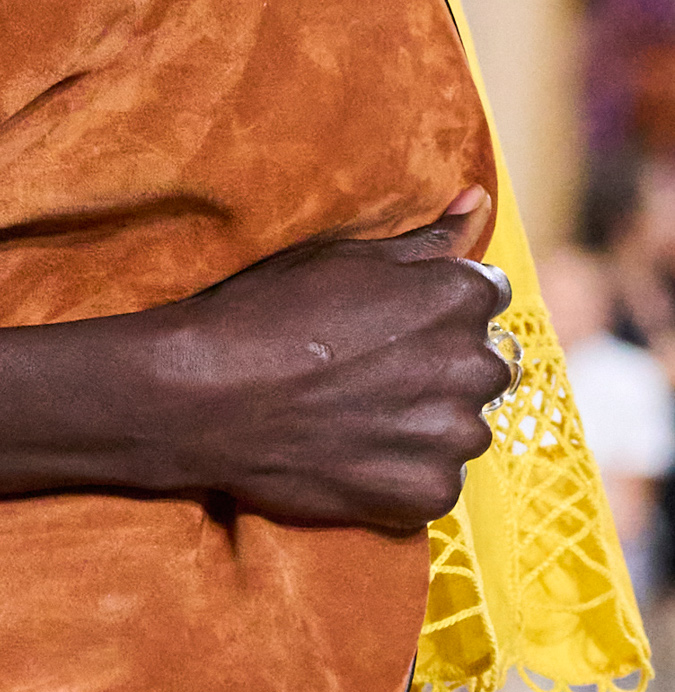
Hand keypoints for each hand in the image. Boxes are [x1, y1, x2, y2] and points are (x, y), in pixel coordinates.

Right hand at [151, 189, 510, 528]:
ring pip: (461, 431)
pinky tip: (353, 458)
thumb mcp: (349, 257)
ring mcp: (453, 436)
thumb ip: (431, 238)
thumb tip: (480, 199)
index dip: (433, 315)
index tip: (386, 330)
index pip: (484, 301)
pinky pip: (436, 485)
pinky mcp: (427, 493)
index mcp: (463, 297)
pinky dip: (402, 479)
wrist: (206, 396)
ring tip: (356, 423)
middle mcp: (474, 365)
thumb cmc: (270, 315)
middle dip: (438, 373)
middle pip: (480, 370)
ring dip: (424, 429)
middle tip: (367, 380)